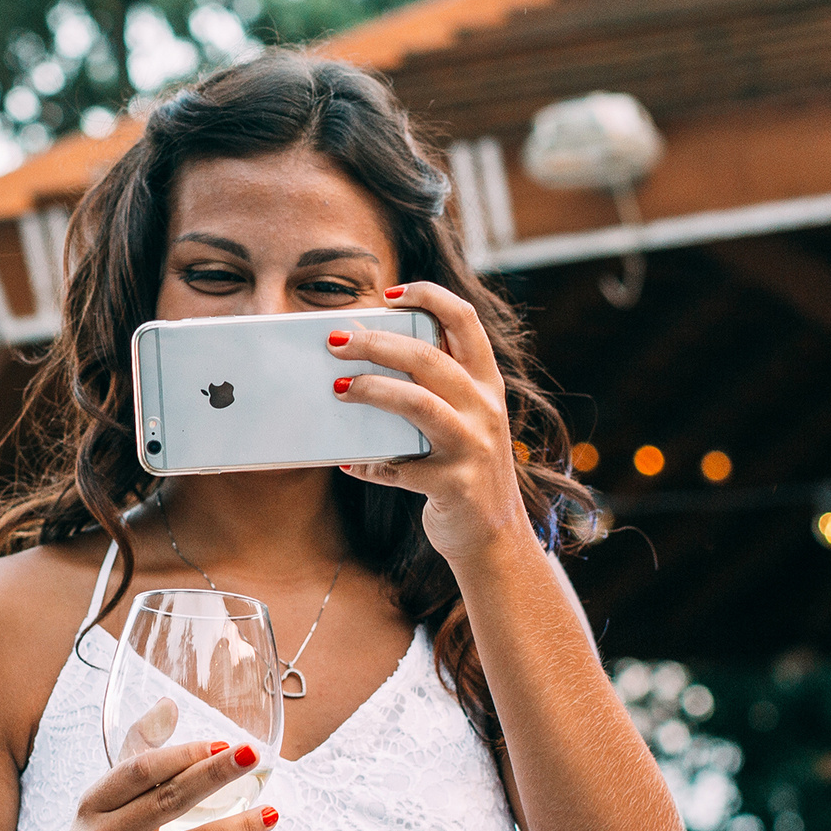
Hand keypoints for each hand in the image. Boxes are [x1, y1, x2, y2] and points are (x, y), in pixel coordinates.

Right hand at [21, 702, 278, 830]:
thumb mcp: (99, 807)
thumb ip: (135, 758)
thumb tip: (169, 705)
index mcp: (92, 805)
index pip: (140, 769)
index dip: (184, 754)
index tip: (222, 742)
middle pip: (170, 800)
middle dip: (217, 775)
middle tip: (254, 757)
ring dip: (237, 827)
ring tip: (270, 814)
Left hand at [328, 282, 528, 562]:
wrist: (493, 537)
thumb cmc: (467, 468)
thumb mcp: (465, 420)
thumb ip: (432, 389)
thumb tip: (364, 361)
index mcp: (487, 383)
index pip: (465, 321)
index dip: (429, 297)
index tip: (390, 293)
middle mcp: (486, 408)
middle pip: (429, 358)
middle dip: (377, 343)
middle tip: (336, 342)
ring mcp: (473, 447)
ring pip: (418, 403)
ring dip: (373, 390)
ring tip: (338, 388)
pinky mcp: (455, 485)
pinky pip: (401, 468)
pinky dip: (369, 464)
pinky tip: (348, 462)